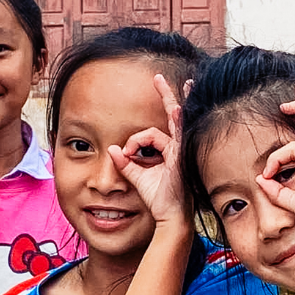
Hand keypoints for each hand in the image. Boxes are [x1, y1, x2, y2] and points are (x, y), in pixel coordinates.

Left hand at [108, 75, 191, 230]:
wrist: (170, 217)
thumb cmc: (159, 199)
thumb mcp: (138, 177)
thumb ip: (125, 163)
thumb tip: (112, 150)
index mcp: (168, 150)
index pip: (152, 132)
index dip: (135, 141)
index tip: (126, 153)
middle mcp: (177, 147)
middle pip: (172, 115)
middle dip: (166, 94)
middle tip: (158, 77)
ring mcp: (182, 150)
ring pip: (170, 122)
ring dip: (167, 100)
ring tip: (161, 81)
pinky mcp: (181, 157)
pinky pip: (178, 135)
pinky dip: (177, 121)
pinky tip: (176, 107)